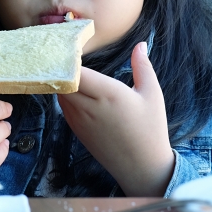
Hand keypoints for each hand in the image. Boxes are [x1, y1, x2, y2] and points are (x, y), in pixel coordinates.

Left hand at [58, 42, 175, 196]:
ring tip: (70, 68)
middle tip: (67, 53)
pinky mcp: (76, 130)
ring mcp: (79, 120)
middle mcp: (89, 106)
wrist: (141, 167)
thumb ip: (143, 66)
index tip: (72, 46)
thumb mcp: (152, 94)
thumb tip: (140, 44)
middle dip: (63, 66)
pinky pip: (63, 106)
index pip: (76, 71)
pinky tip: (75, 88)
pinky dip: (65, 95)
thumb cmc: (151, 129)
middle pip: (62, 80)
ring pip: (59, 93)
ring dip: (62, 81)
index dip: (70, 58)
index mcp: (108, 94)